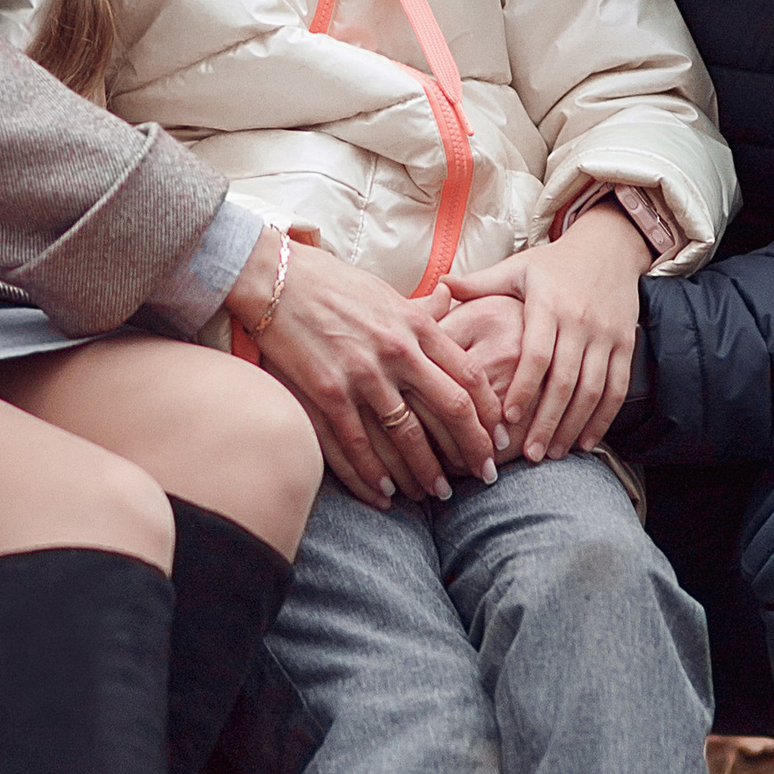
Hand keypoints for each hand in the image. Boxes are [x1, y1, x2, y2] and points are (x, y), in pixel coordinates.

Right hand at [227, 234, 504, 507]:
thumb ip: (421, 308)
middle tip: (483, 477)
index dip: (489, 414)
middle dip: (471, 450)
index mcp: (416, 325)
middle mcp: (396, 352)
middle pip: (450, 411)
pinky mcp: (327, 393)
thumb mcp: (387, 291)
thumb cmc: (332, 284)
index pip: (469, 376)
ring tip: (434, 493)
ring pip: (406, 437)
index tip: (498, 439)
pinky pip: (357, 446)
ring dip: (424, 472)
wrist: (276, 279)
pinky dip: (373, 475)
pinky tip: (386, 493)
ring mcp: (361, 375)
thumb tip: (450, 298)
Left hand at [444, 202, 651, 461]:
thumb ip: (478, 283)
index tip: (507, 420)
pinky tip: (585, 442)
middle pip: (565, 380)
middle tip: (528, 455)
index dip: (523, 389)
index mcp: (548, 304)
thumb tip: (438, 286)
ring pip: (593, 389)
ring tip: (551, 454)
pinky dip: (604, 418)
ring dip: (573, 425)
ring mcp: (606, 334)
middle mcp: (580, 320)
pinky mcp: (626, 344)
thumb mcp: (516, 268)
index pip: (536, 354)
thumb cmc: (553, 263)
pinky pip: (617, 387)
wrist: (610, 247)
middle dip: (547, 420)